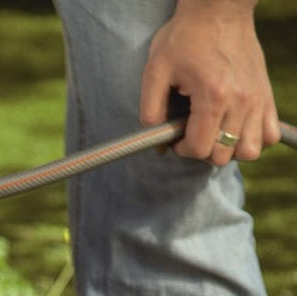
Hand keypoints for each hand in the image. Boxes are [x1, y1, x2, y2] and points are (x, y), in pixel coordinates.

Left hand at [139, 1, 279, 164]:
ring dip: (230, 149)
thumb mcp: (156, 70)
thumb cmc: (186, 37)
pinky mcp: (266, 95)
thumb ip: (150, 109)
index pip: (200, 149)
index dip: (183, 148)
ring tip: (216, 132)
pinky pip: (270, 135)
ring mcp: (257, 99)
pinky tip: (237, 127)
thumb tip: (157, 141)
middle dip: (203, 149)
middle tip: (194, 130)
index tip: (177, 135)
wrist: (219, 8)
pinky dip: (254, 138)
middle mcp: (240, 101)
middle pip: (223, 155)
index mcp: (213, 96)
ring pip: (249, 151)